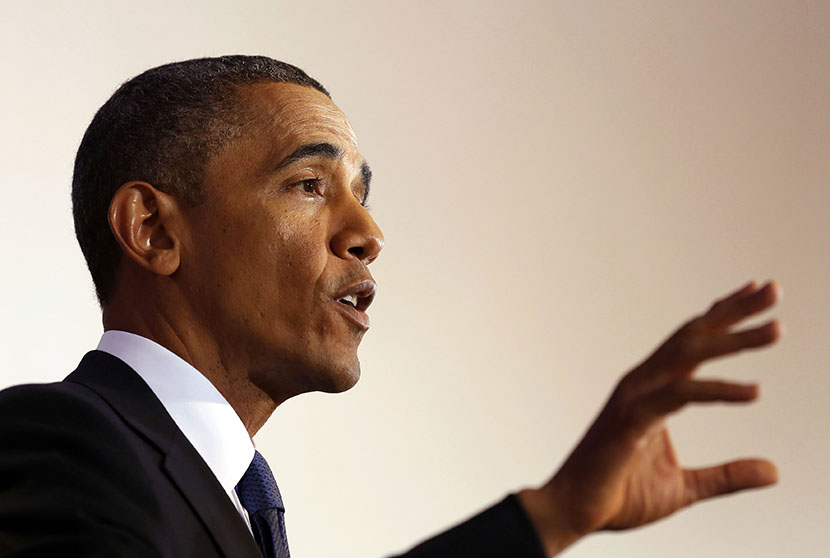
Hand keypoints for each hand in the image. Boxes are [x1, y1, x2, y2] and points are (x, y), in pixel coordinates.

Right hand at [519, 281, 780, 554]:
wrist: (574, 511)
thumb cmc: (618, 494)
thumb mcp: (685, 487)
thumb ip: (728, 476)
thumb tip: (775, 471)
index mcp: (653, 391)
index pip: (691, 343)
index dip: (722, 315)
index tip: (754, 290)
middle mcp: (643, 384)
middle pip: (693, 336)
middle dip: (734, 311)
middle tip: (773, 289)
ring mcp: (635, 398)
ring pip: (688, 356)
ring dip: (734, 339)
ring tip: (776, 328)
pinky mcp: (631, 420)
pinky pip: (680, 396)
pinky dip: (718, 390)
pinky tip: (755, 392)